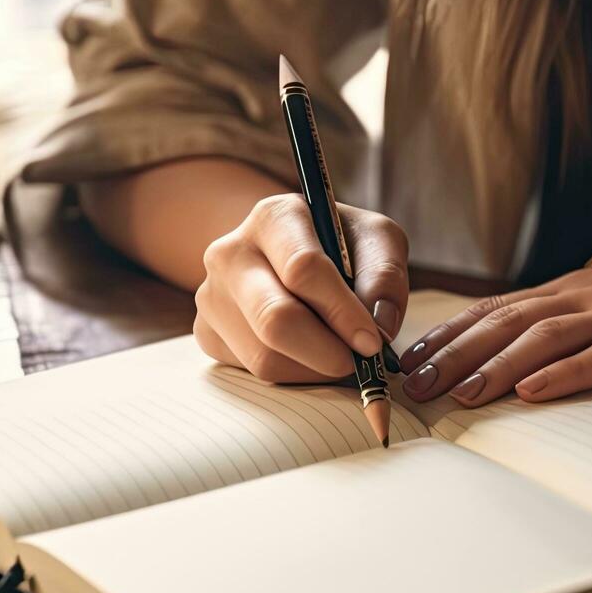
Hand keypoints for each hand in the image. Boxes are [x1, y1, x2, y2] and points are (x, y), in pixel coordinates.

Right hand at [194, 194, 409, 382]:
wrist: (284, 254)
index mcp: (273, 217)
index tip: (372, 342)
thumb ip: (385, 275)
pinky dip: (292, 375)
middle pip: (274, 319)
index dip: (342, 312)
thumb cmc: (338, 246)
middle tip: (357, 364)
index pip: (303, 269)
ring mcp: (211, 295)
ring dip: (313, 370)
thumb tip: (379, 326)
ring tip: (338, 356)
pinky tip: (308, 355)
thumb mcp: (374, 240)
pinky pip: (252, 372)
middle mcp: (230, 252)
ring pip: (264, 356)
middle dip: (325, 352)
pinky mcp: (207, 333)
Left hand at [398, 243, 591, 405]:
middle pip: (505, 323)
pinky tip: (533, 391)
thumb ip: (566, 321)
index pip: (494, 310)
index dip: (449, 334)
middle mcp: (584, 298)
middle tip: (413, 384)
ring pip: (543, 339)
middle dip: (454, 354)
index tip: (409, 359)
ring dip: (495, 365)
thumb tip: (512, 353)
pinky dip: (563, 375)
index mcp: (570, 291)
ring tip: (459, 393)